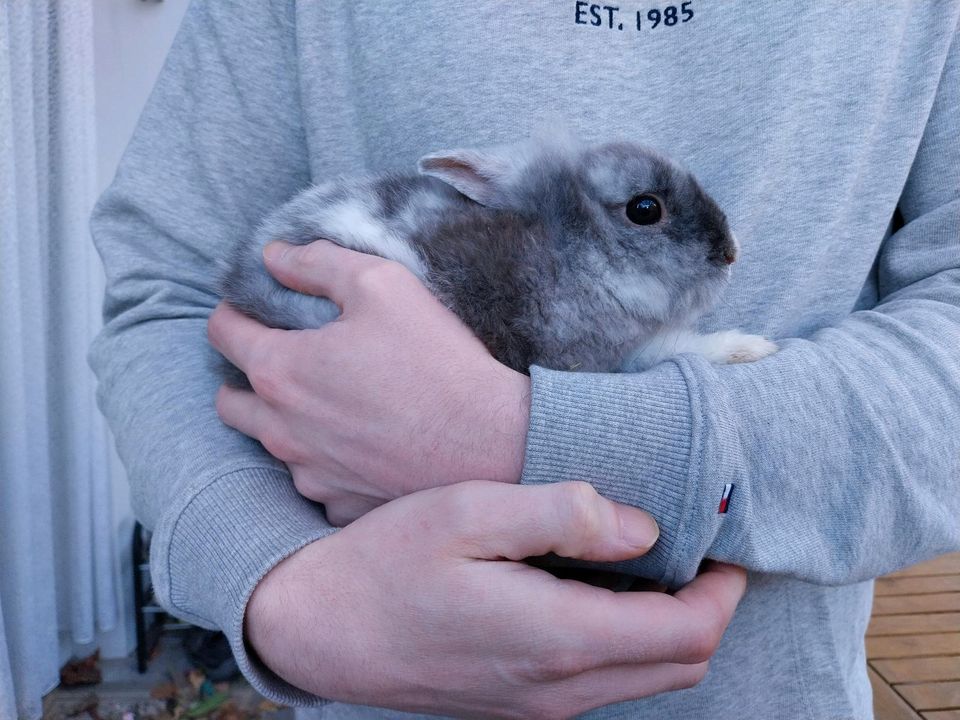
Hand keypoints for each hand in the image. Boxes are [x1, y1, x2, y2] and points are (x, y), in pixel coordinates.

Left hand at [209, 240, 530, 525]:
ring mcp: (309, 474)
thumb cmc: (437, 361)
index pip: (222, 333)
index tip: (254, 309)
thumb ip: (318, 263)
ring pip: (272, 444)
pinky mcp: (340, 506)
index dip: (234, 312)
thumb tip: (275, 256)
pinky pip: (316, 480)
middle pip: (230, 400)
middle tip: (287, 360)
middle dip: (245, 375)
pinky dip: (327, 461)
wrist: (491, 444)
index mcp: (281, 370)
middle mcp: (281, 429)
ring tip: (332, 403)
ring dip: (286, 421)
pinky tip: (363, 444)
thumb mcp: (383, 284)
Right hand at [246, 480, 745, 718]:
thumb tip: (643, 528)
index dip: (724, 588)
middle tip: (696, 546)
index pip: (689, 633)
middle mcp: (560, 687)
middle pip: (682, 663)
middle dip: (708, 608)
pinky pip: (605, 682)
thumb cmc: (386, 562)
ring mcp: (540, 704)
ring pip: (647, 676)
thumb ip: (563, 516)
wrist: (318, 630)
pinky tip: (598, 590)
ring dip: (670, 625)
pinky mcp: (520, 704)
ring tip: (651, 562)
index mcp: (558, 637)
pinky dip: (628, 640)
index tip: (722, 540)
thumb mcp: (468, 513)